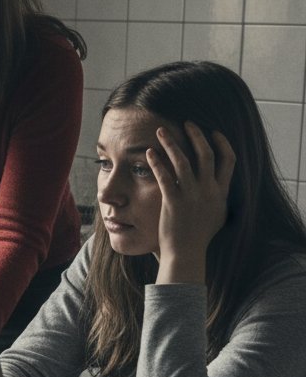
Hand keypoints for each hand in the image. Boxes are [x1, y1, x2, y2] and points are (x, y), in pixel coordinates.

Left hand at [148, 122, 235, 283]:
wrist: (186, 253)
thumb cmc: (198, 237)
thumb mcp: (216, 215)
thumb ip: (217, 198)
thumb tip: (219, 186)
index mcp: (221, 193)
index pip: (228, 160)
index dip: (222, 143)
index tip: (213, 131)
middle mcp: (208, 191)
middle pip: (206, 155)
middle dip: (196, 135)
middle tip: (187, 122)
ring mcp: (191, 196)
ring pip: (182, 161)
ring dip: (171, 143)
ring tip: (160, 131)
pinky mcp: (173, 202)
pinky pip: (164, 176)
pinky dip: (157, 162)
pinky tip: (149, 153)